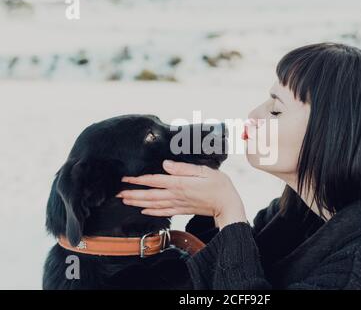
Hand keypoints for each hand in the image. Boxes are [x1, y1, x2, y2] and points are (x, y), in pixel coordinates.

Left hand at [117, 160, 247, 229]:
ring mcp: (178, 204)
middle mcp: (176, 195)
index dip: (138, 179)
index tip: (125, 178)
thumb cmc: (218, 185)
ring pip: (153, 204)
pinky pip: (163, 212)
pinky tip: (144, 211)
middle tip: (117, 193)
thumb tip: (166, 164)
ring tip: (125, 201)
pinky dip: (152, 212)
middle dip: (132, 194)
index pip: (153, 180)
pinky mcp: (182, 210)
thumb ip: (183, 168)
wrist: (227, 205)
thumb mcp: (203, 171)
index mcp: (179, 184)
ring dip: (138, 203)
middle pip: (149, 195)